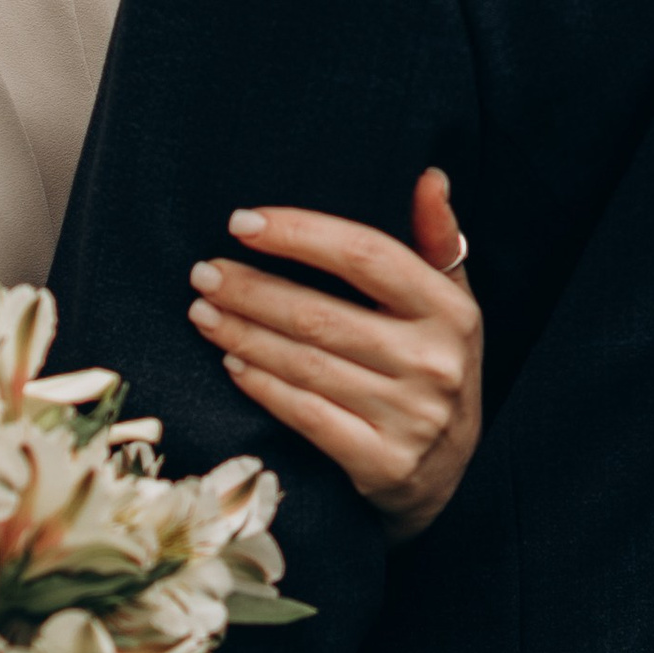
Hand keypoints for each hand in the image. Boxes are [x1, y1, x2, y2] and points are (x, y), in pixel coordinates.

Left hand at [187, 165, 482, 543]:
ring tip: (203, 311)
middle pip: (321, 314)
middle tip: (204, 272)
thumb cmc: (436, 366)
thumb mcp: (450, 304)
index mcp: (451, 312)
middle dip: (251, 290)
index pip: (367, 256)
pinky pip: (305, 415)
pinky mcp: (382, 462)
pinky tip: (231, 363)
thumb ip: (437, 241)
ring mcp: (409, 416)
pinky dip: (262, 385)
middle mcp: (434, 362)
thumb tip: (430, 177)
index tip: (242, 222)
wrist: (449, 475)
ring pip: (305, 364)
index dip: (300, 234)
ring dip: (243, 334)